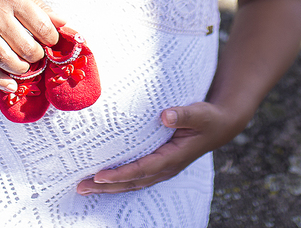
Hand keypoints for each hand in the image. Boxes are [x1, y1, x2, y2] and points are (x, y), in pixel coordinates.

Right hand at [0, 0, 63, 92]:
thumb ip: (42, 8)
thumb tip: (65, 25)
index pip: (41, 25)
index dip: (52, 39)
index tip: (52, 42)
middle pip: (24, 45)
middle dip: (37, 56)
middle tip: (38, 55)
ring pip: (4, 58)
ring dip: (21, 69)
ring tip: (26, 67)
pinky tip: (11, 86)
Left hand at [76, 102, 238, 194]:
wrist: (220, 126)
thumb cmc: (208, 118)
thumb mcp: (200, 113)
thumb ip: (184, 114)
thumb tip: (165, 115)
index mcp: (174, 157)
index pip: (142, 169)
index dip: (121, 174)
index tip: (100, 176)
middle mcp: (167, 167)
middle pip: (132, 181)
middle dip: (106, 186)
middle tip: (81, 186)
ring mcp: (163, 169)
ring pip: (133, 182)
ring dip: (109, 186)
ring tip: (85, 187)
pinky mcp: (160, 165)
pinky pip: (136, 177)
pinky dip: (119, 181)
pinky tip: (103, 180)